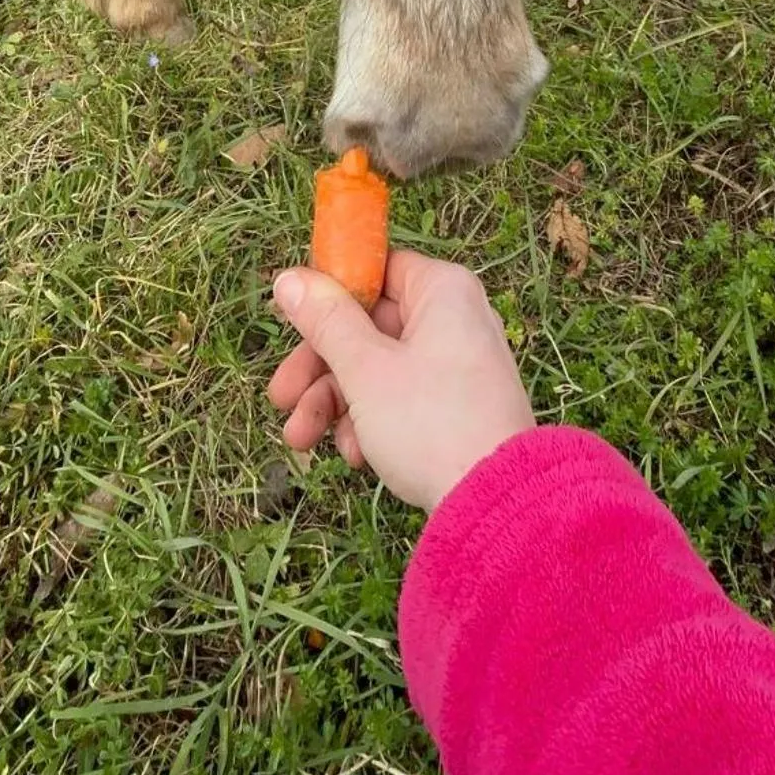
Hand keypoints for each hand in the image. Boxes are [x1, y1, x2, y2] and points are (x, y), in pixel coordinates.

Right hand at [268, 250, 534, 509]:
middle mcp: (455, 320)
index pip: (377, 270)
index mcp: (442, 291)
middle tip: (279, 397)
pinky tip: (356, 457)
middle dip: (319, 368)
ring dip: (335, 403)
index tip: (293, 322)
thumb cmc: (429, 422)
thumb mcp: (366, 369)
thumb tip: (289, 277)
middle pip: (369, 327)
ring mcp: (458, 366)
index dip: (331, 294)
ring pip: (380, 369)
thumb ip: (326, 321)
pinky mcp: (458, 409)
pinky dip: (372, 424)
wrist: (495, 504)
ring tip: (302, 441)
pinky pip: (403, 401)